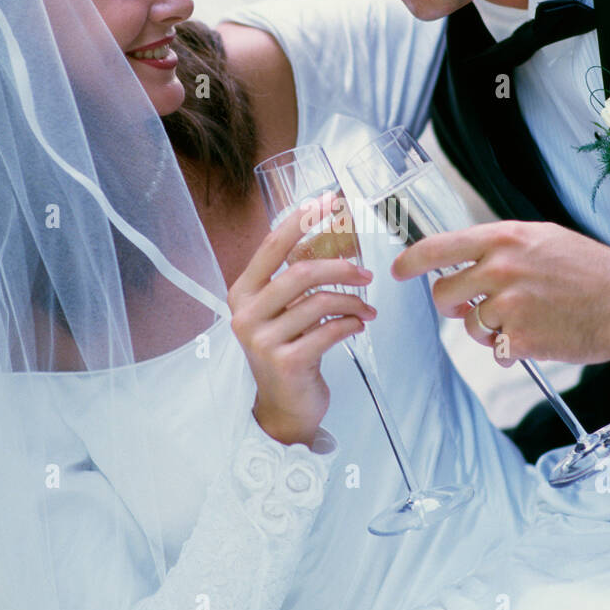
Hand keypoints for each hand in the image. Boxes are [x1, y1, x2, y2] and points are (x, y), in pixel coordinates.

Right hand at [229, 192, 374, 447]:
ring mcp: (262, 340)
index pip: (273, 245)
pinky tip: (358, 326)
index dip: (302, 220)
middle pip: (300, 273)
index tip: (329, 201)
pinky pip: (328, 331)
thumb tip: (332, 239)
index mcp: (242, 292)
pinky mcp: (286, 362)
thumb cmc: (287, 351)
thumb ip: (294, 280)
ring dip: (352, 301)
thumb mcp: (280, 312)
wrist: (283, 408)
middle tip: (367, 272)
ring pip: (319, 302)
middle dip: (340, 267)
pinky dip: (350, 324)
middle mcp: (245, 314)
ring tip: (367, 308)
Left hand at [391, 219, 609, 364]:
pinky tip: (538, 337)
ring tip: (523, 321)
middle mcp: (500, 268)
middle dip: (451, 306)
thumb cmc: (591, 271)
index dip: (411, 261)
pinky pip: (496, 351)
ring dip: (488, 330)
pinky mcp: (520, 339)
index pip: (438, 247)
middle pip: (444, 294)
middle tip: (468, 309)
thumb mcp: (543, 239)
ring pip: (469, 326)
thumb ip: (503, 248)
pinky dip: (511, 350)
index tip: (398, 270)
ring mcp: (508, 305)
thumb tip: (469, 263)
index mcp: (504, 239)